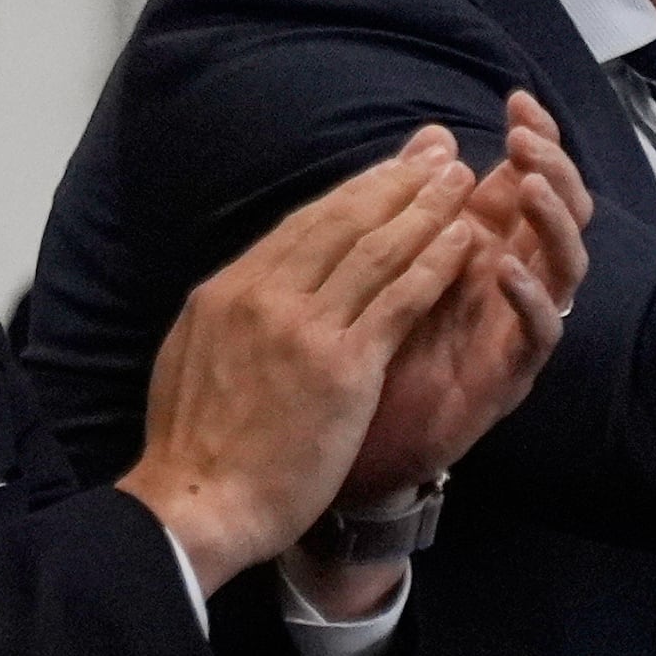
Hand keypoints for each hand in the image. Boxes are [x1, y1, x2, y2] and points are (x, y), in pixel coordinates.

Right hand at [117, 129, 484, 594]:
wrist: (199, 504)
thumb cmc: (195, 445)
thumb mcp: (192, 353)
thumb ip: (229, 312)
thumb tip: (247, 286)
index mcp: (229, 290)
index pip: (302, 225)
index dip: (353, 191)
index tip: (388, 168)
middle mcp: (266, 295)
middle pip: (344, 221)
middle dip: (397, 181)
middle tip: (436, 151)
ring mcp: (305, 328)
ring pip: (377, 250)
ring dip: (425, 209)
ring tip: (461, 180)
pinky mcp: (343, 367)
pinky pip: (398, 301)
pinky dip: (434, 263)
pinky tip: (463, 241)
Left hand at [336, 91, 586, 506]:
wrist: (354, 437)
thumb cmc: (375, 341)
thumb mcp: (390, 259)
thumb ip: (414, 199)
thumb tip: (435, 134)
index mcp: (486, 242)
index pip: (528, 178)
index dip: (535, 137)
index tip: (517, 101)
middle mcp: (512, 278)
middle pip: (560, 213)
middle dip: (552, 169)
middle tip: (526, 140)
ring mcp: (517, 325)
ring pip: (565, 266)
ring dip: (552, 222)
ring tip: (531, 187)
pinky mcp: (511, 374)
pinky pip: (540, 333)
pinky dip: (530, 299)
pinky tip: (506, 269)